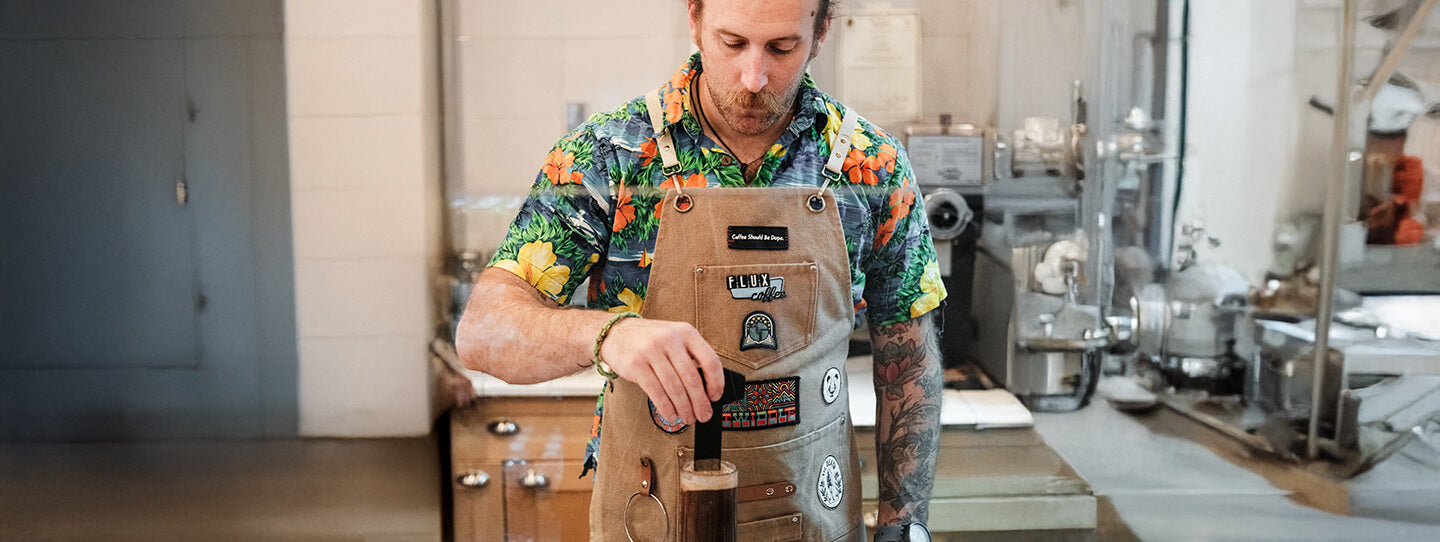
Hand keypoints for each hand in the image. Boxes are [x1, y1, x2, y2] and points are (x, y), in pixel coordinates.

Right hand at [598, 317, 723, 423]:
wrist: (616, 332)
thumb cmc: (650, 339)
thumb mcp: (674, 337)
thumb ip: (691, 356)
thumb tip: (707, 389)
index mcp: (685, 332)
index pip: (709, 360)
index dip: (716, 382)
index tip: (715, 396)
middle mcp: (669, 339)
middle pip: (691, 378)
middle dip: (700, 402)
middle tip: (703, 415)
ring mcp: (651, 351)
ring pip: (674, 387)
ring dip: (684, 408)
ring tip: (688, 417)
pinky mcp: (636, 364)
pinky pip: (656, 392)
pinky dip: (666, 407)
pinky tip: (671, 414)